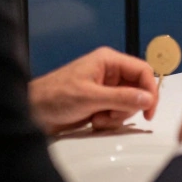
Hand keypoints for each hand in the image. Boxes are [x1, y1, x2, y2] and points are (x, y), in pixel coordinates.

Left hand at [28, 46, 157, 134]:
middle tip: (112, 115)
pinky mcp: (100, 102)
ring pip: (128, 103)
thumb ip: (121, 97)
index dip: (149, 90)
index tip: (149, 110)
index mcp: (109, 61)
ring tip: (98, 118)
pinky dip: (109, 120)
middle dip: (127, 107)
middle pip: (137, 89)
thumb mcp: (90, 97)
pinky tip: (93, 121)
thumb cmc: (54, 96)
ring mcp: (105, 88)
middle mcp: (110, 72)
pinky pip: (117, 112)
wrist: (32, 111)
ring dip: (116, 116)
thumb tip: (147, 98)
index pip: (142, 71)